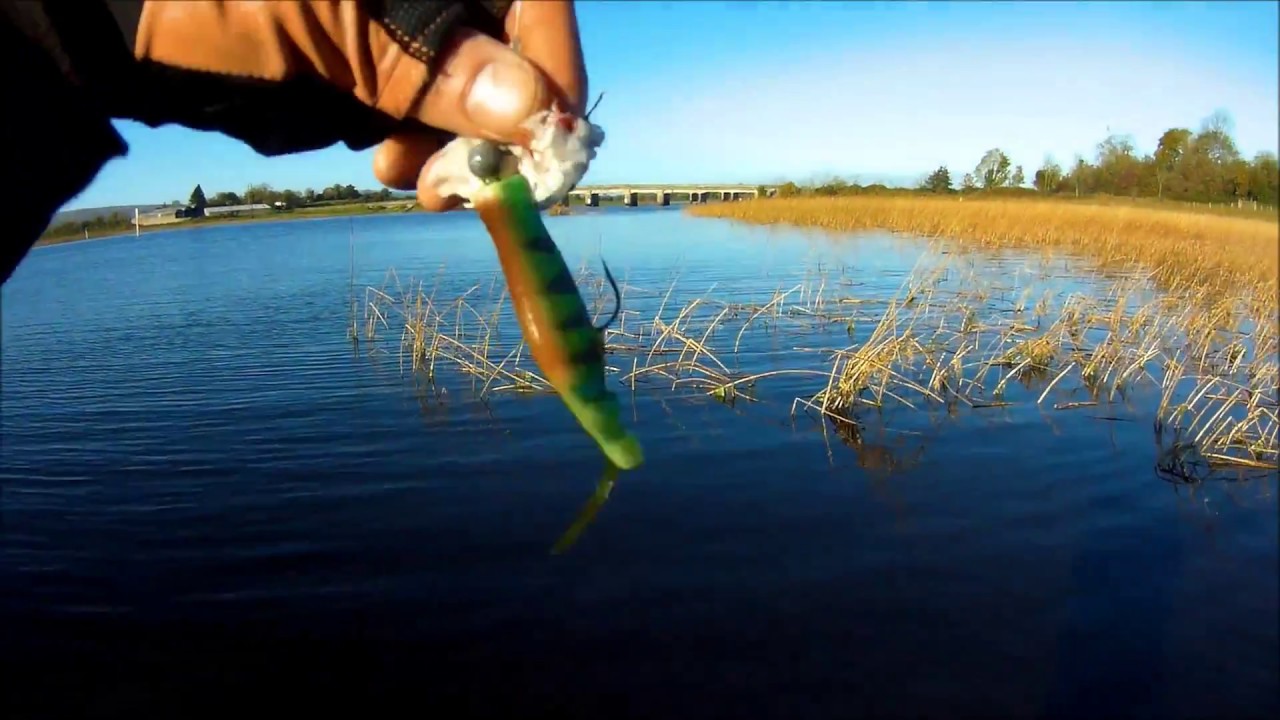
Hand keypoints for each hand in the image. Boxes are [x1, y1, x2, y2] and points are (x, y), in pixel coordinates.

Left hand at [124, 0, 585, 211]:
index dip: (554, 67)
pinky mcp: (374, 49)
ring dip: (452, 141)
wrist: (126, 29)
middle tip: (460, 184)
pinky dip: (419, 137)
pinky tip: (387, 160)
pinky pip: (426, 98)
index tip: (547, 143)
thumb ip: (441, 72)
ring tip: (402, 176)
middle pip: (508, 43)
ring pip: (470, 80)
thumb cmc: (224, 9)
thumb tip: (537, 114)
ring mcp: (400, 14)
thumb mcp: (340, 43)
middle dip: (495, 119)